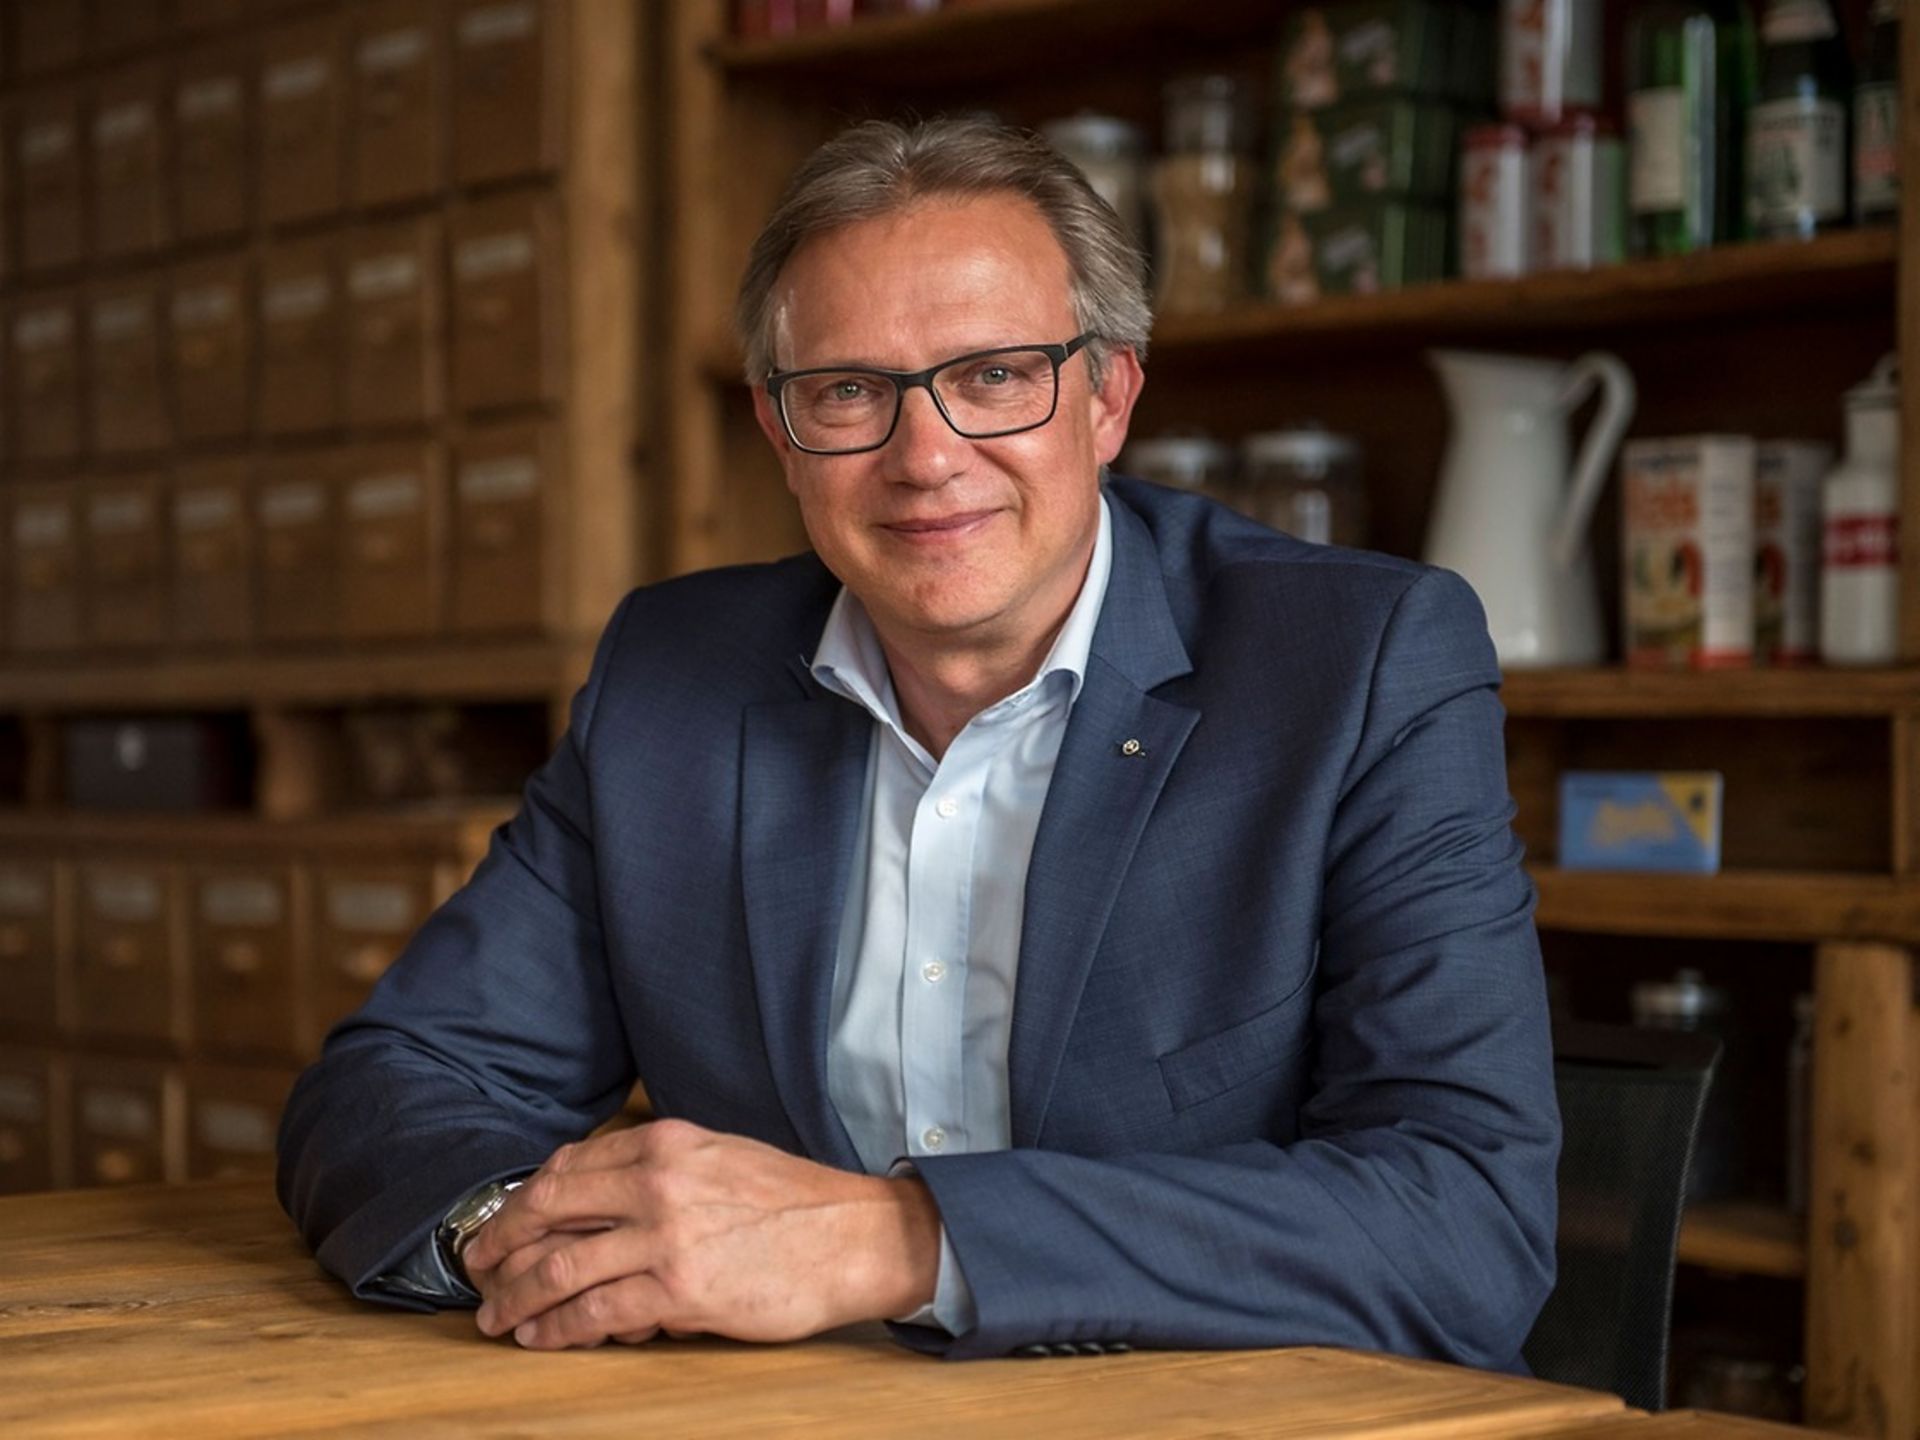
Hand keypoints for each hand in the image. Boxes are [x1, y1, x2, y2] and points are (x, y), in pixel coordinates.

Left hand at [462, 1118, 941, 1349]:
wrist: (853, 1236)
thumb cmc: (791, 1202)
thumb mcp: (719, 1157)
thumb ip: (657, 1170)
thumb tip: (591, 1205)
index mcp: (665, 1143)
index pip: (568, 1168)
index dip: (523, 1201)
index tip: (500, 1225)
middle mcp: (656, 1182)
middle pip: (548, 1212)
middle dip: (500, 1245)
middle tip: (477, 1271)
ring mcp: (665, 1237)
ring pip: (559, 1268)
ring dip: (514, 1297)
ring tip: (495, 1316)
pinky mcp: (679, 1290)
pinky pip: (595, 1311)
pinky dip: (557, 1328)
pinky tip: (541, 1336)